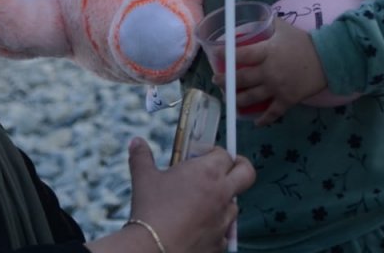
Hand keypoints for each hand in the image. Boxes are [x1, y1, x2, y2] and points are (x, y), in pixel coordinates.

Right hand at [85, 138, 253, 252]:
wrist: (155, 248)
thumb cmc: (151, 210)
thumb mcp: (143, 178)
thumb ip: (141, 156)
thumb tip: (136, 142)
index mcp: (207, 172)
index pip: (225, 154)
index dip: (216, 152)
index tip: (203, 155)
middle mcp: (222, 193)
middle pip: (247, 173)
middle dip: (240, 167)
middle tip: (228, 168)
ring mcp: (225, 218)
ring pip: (235, 204)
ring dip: (223, 200)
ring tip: (201, 203)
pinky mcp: (222, 240)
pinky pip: (224, 230)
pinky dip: (214, 226)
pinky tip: (197, 226)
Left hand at [216, 18, 328, 125]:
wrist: (329, 59)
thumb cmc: (304, 42)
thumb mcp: (283, 28)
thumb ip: (268, 23)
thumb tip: (254, 16)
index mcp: (267, 52)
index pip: (240, 54)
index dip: (225, 55)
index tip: (216, 56)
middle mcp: (269, 71)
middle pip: (240, 79)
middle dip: (224, 81)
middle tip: (217, 81)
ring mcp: (277, 88)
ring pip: (250, 97)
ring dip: (237, 100)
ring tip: (230, 100)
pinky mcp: (287, 100)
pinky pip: (272, 113)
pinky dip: (263, 119)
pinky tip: (256, 122)